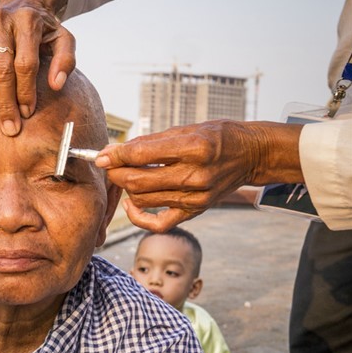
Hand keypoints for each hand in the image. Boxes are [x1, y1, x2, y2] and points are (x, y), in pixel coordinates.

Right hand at [0, 0, 75, 135]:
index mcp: (28, 22)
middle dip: (5, 102)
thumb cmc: (44, 31)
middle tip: (10, 126)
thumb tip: (56, 85)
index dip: (26, 92)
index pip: (25, 64)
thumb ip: (65, 61)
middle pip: (0, 68)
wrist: (25, 4)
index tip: (27, 113)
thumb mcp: (63, 41)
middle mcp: (3, 20)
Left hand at [95, 120, 303, 231]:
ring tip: (125, 176)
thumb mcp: (185, 129)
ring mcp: (196, 198)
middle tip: (109, 165)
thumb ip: (148, 142)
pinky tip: (132, 204)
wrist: (251, 154)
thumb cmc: (217, 136)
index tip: (101, 155)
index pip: (141, 154)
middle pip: (137, 181)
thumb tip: (113, 150)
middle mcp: (195, 175)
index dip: (115, 155)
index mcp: (193, 148)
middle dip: (116, 173)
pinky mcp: (195, 211)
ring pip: (143, 199)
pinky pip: (158, 223)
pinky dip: (139, 217)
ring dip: (126, 189)